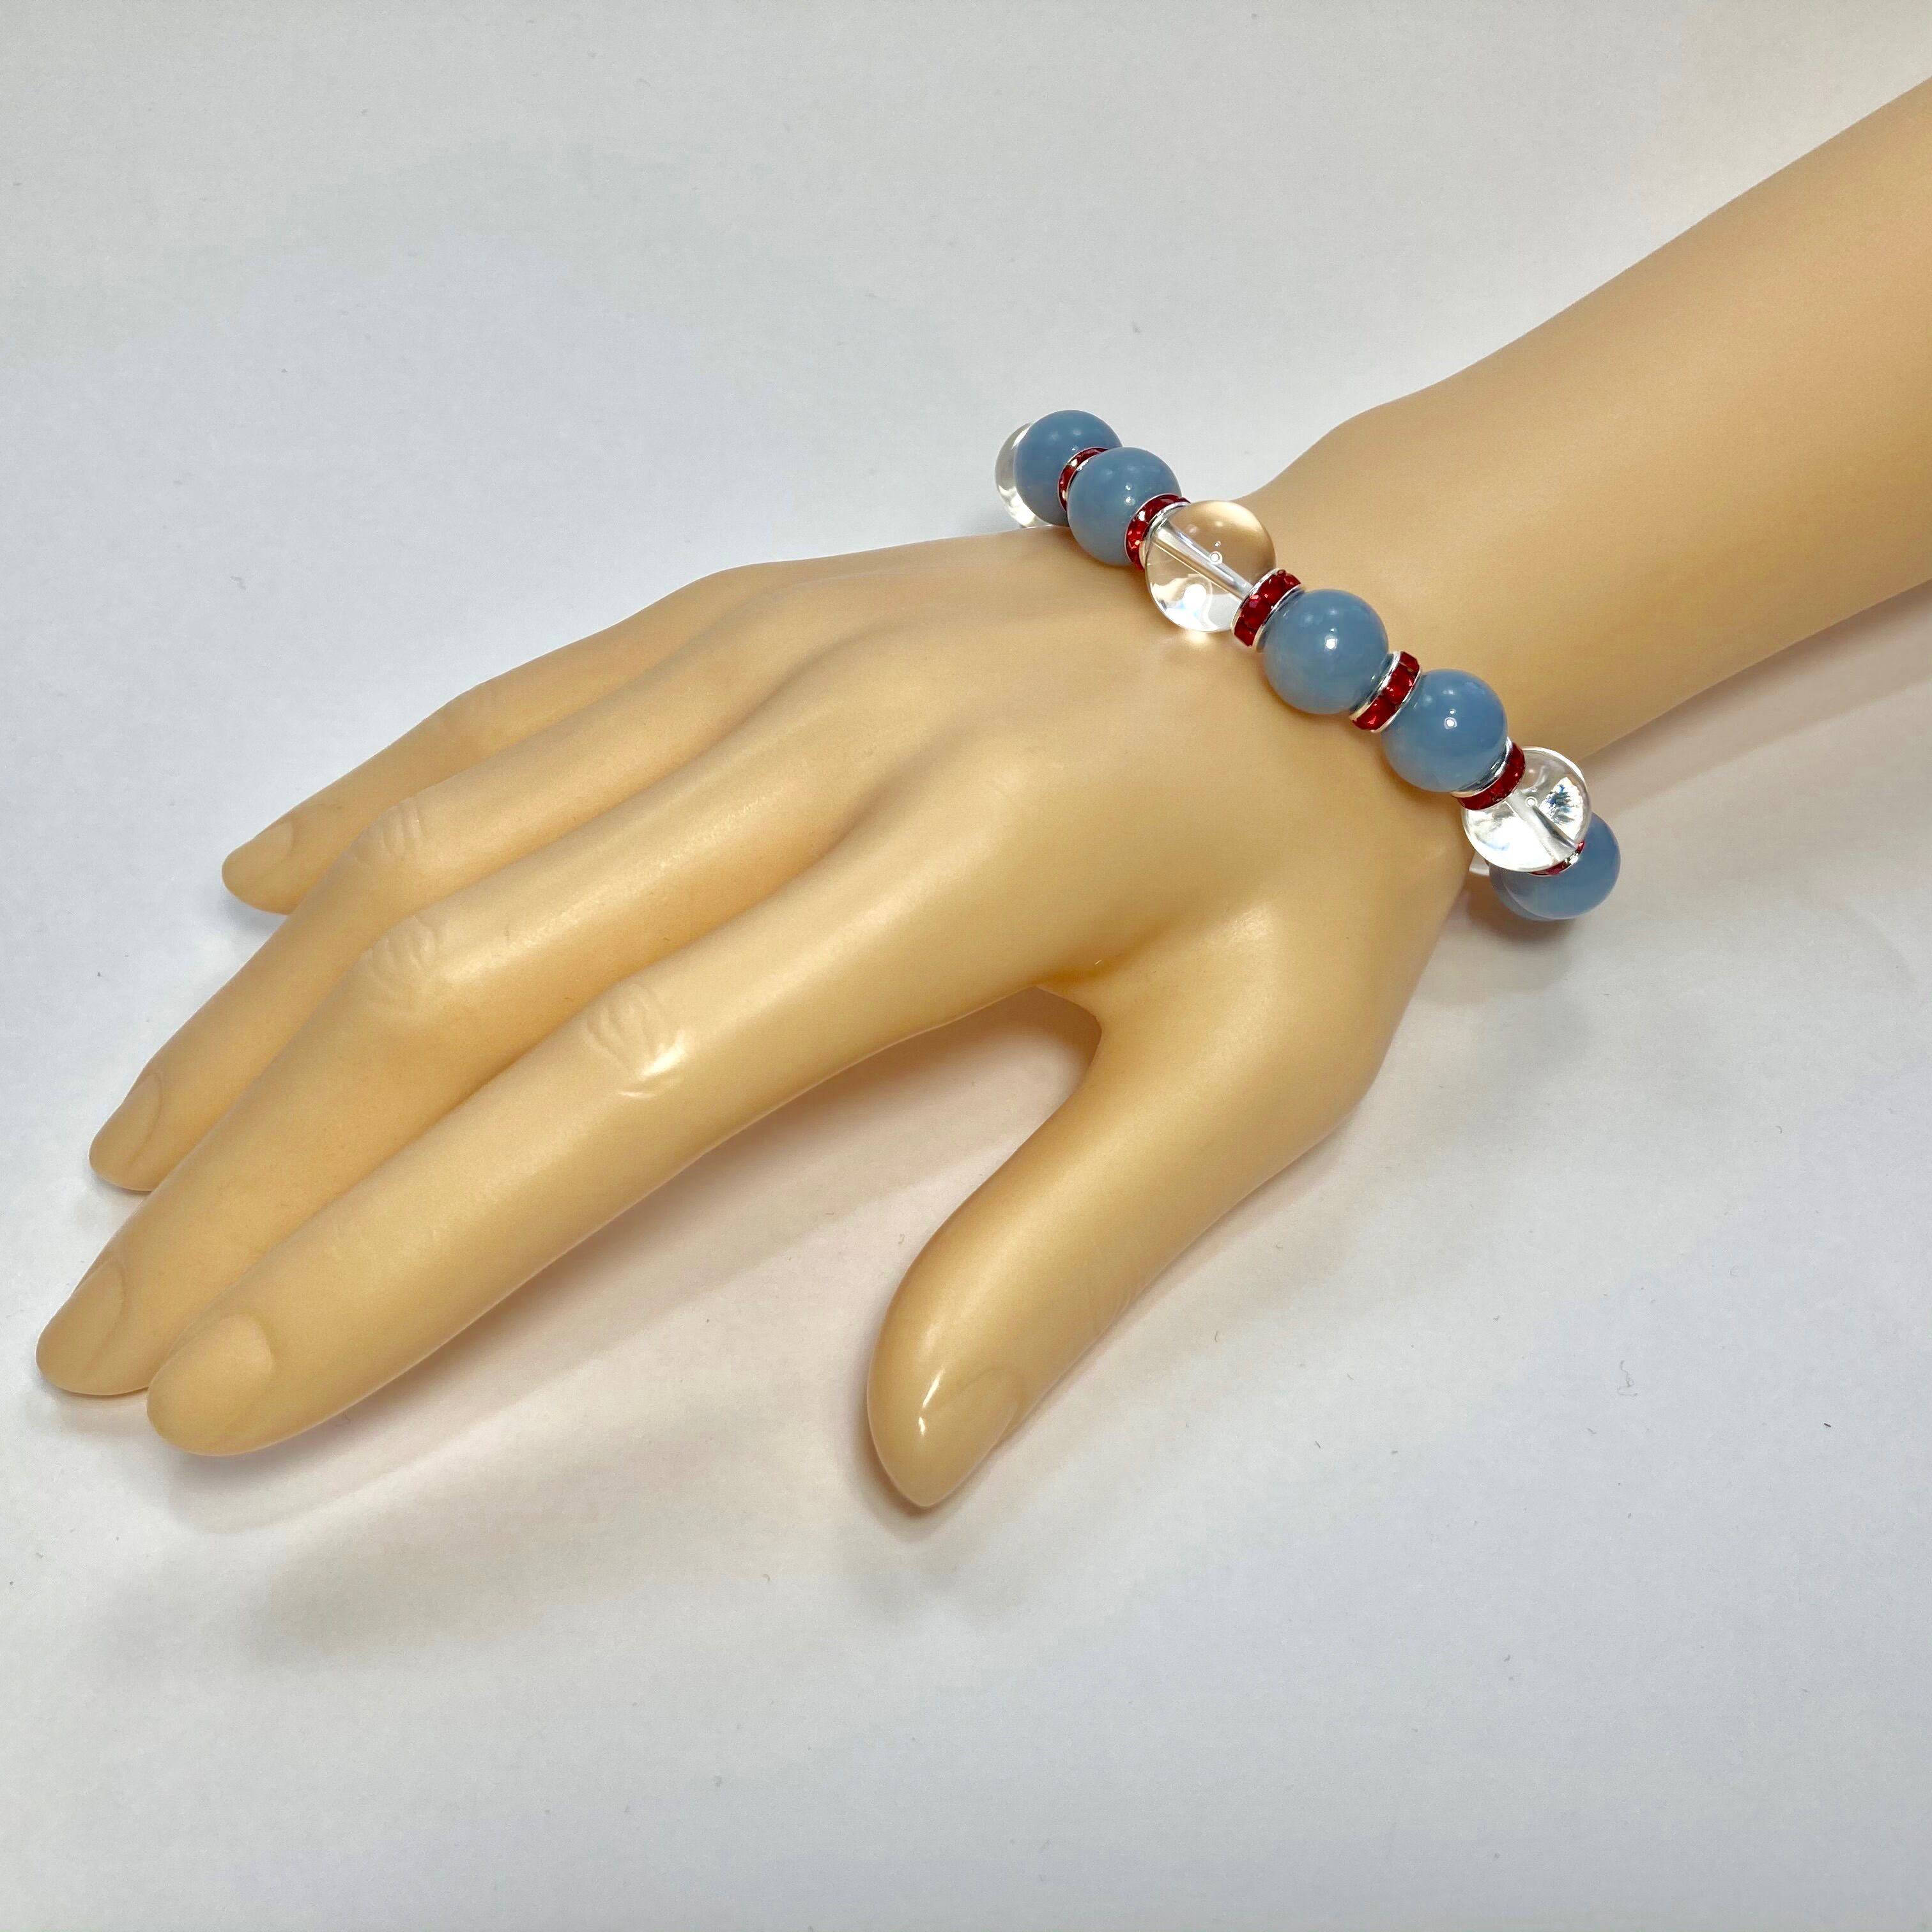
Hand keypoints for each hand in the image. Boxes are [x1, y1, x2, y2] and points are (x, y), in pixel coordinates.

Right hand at [37, 523, 1465, 1504]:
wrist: (1336, 620)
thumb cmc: (1303, 874)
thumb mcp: (1251, 1083)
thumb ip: (1061, 1257)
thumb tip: (899, 1455)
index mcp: (946, 880)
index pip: (612, 1085)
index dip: (405, 1247)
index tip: (234, 1383)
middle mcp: (808, 747)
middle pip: (468, 972)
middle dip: (265, 1174)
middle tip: (107, 1330)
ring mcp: (751, 660)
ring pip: (443, 842)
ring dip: (264, 1020)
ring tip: (137, 1169)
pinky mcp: (727, 610)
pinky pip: (502, 715)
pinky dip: (362, 814)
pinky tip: (258, 905)